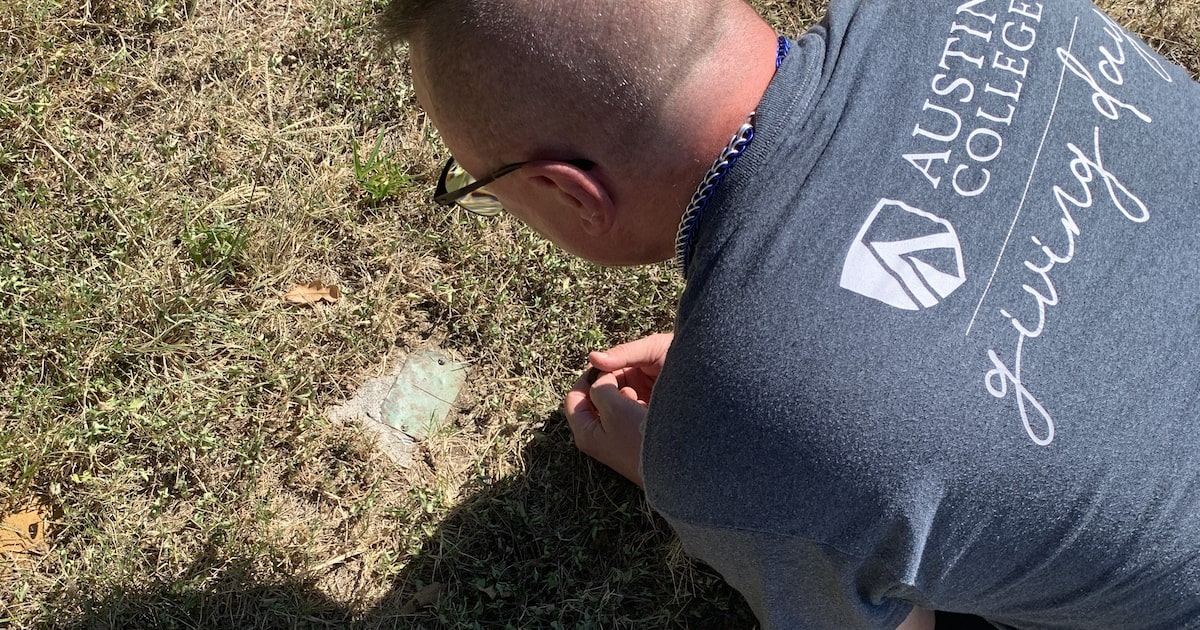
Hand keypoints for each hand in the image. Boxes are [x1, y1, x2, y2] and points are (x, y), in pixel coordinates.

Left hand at [563, 334, 672, 486]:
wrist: (673, 469)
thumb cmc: (639, 440)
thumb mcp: (615, 408)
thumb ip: (601, 388)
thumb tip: (601, 380)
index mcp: (585, 432)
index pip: (574, 396)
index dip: (587, 378)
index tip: (606, 365)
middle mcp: (596, 438)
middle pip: (593, 400)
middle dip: (608, 386)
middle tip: (625, 381)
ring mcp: (613, 440)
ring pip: (611, 405)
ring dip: (623, 395)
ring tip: (637, 398)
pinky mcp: (630, 440)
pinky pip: (626, 414)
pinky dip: (633, 405)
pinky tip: (645, 407)